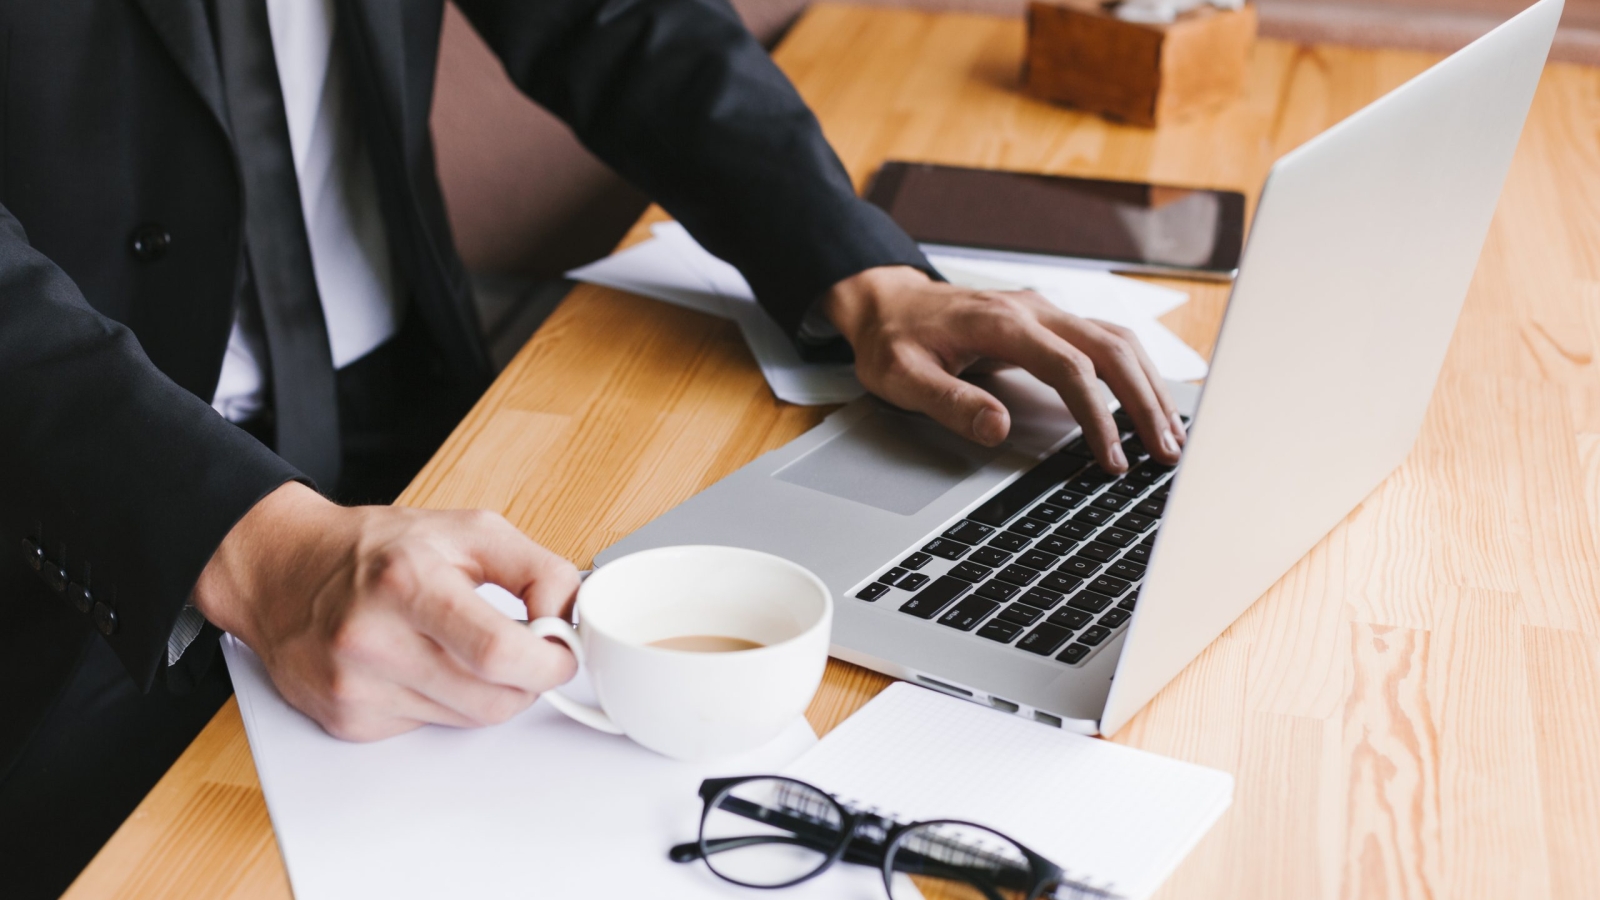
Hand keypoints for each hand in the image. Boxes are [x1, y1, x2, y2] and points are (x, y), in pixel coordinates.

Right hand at [193, 483, 579, 740]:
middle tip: (524, 651)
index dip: (548, 661)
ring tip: (464, 648)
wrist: (285, 571)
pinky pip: (427, 728)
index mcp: (407, 583)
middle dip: (527, 681)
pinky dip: (443, 702)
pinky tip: (420, 664)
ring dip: (486, 691)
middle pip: (491, 700)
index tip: (561, 651)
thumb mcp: (470, 530)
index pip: (498, 652)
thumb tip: (567, 619)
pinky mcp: (345, 720)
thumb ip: (537, 570)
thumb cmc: (379, 548)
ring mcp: (354, 687)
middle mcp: (372, 639)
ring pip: (466, 721)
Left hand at [822, 266, 1185, 471]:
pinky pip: (1106, 341)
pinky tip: (1149, 401)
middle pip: (1111, 349)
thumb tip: (998, 428)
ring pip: (1118, 341)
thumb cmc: (894, 340)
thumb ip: (950, 403)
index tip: (1112, 456)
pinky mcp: (1050, 322)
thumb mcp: (902, 378)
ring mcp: (1045, 312)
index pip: (1069, 367)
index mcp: (1001, 323)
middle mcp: (1033, 310)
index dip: (1097, 415)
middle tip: (1166, 451)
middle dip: (1144, 402)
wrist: (888, 302)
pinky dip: (1135, 371)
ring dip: (1148, 386)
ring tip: (1169, 435)